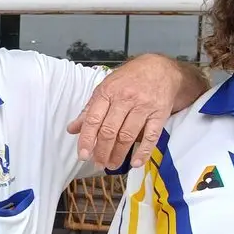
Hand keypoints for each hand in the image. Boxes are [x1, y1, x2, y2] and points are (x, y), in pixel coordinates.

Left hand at [68, 53, 193, 170]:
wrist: (161, 69)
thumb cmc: (129, 79)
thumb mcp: (105, 88)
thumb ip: (89, 110)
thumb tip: (72, 129)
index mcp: (108, 92)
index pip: (93, 120)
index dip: (86, 139)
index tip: (83, 155)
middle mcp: (125, 98)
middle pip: (110, 130)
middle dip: (102, 151)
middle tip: (98, 163)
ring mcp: (143, 106)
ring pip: (127, 135)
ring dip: (119, 154)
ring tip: (112, 165)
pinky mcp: (160, 113)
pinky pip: (152, 136)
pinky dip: (143, 152)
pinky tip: (136, 163)